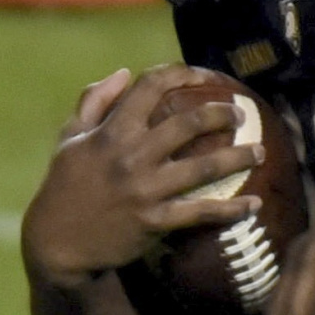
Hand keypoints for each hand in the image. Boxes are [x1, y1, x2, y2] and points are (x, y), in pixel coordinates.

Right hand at [22, 65, 260, 291]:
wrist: (55, 241)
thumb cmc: (63, 186)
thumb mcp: (70, 137)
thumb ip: (94, 101)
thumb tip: (123, 73)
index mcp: (112, 131)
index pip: (151, 87)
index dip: (181, 73)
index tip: (203, 74)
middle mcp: (132, 156)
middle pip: (188, 124)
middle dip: (221, 114)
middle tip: (240, 114)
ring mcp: (145, 189)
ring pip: (202, 167)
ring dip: (237, 157)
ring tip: (260, 152)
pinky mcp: (154, 221)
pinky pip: (199, 213)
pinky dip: (229, 210)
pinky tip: (253, 206)